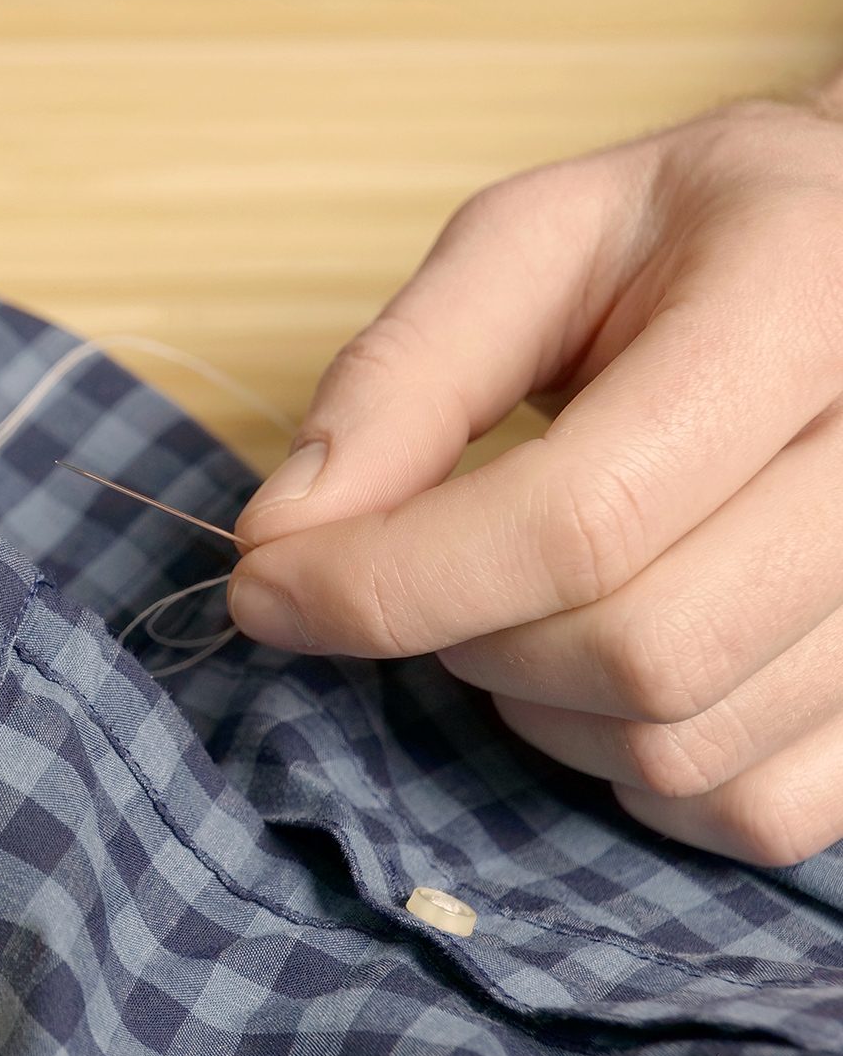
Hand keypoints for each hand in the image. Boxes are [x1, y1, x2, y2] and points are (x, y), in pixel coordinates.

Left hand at [227, 95, 842, 865]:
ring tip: (517, 599)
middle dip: (464, 636)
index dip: (390, 578)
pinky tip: (600, 672)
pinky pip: (753, 812)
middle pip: (639, 649)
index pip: (583, 515)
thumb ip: (403, 378)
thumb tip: (283, 535)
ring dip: (537, 704)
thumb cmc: (683, 243)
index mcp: (801, 305)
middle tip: (413, 573)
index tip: (267, 584)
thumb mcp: (532, 246)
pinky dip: (632, 769)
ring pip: (685, 745)